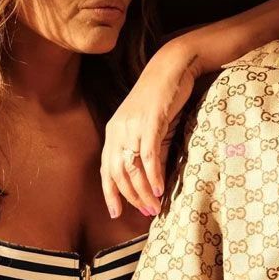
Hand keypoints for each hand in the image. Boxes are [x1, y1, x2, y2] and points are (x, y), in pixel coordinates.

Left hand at [101, 39, 199, 217]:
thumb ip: (145, 148)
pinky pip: (148, 156)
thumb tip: (151, 177)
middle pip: (118, 174)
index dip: (110, 194)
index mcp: (113, 132)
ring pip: (132, 169)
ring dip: (143, 192)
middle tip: (145, 213)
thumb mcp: (148, 124)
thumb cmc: (162, 96)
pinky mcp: (150, 123)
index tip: (116, 214)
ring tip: (154, 207)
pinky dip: (154, 176)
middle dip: (131, 198)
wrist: (172, 65)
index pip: (106, 170)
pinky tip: (160, 190)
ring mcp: (133, 127)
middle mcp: (118, 130)